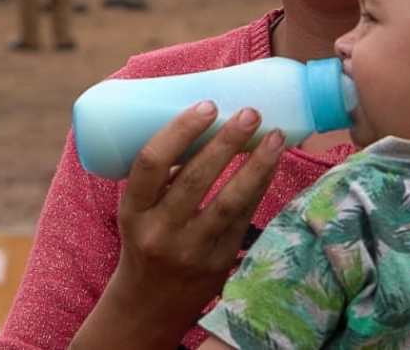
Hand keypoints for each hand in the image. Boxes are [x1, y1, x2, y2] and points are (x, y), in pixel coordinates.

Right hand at [70, 103, 283, 349]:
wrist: (149, 304)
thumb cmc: (148, 237)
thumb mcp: (140, 209)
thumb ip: (165, 174)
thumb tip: (209, 116)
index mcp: (133, 211)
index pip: (151, 163)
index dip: (180, 131)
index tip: (208, 105)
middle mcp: (159, 231)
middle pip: (195, 179)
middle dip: (227, 141)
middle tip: (251, 112)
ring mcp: (191, 250)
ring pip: (229, 201)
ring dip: (257, 164)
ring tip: (276, 135)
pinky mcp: (219, 262)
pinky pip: (245, 218)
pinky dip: (261, 186)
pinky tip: (273, 163)